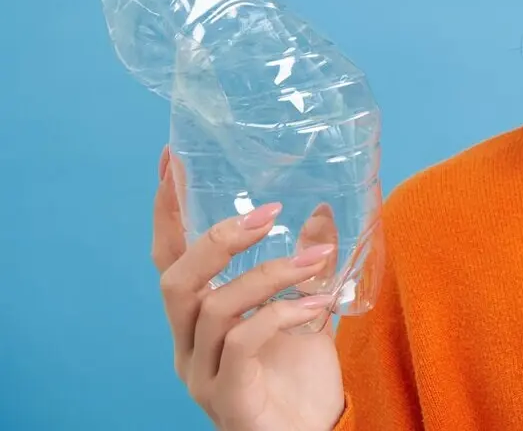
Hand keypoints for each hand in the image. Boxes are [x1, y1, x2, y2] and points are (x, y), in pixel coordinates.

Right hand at [152, 147, 345, 430]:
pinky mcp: (227, 398)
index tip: (171, 159)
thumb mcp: (308, 310)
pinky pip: (240, 344)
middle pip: (176, 281)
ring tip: (315, 260)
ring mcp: (202, 375)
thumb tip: (321, 212)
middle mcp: (188, 346)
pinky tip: (318, 307)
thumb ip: (309, 267)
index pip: (170, 259)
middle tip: (268, 214)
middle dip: (218, 240)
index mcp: (197, 321)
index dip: (167, 212)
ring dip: (268, 274)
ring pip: (214, 308)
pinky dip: (279, 315)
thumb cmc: (300, 381)